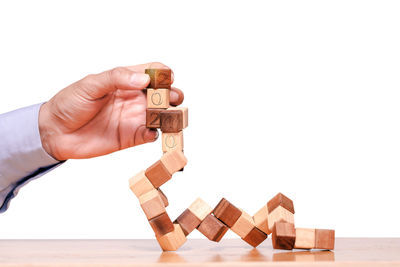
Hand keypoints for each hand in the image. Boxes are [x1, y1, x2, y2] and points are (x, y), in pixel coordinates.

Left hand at [38, 62, 183, 160]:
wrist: (55, 132)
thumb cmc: (70, 103)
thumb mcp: (90, 85)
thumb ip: (116, 78)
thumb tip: (144, 79)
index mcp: (126, 81)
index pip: (153, 72)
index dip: (164, 74)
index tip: (167, 79)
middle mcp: (135, 98)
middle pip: (164, 94)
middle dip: (173, 95)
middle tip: (170, 99)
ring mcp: (135, 118)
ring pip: (162, 115)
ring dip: (170, 116)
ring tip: (166, 117)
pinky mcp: (132, 137)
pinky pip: (151, 135)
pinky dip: (157, 134)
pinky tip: (151, 132)